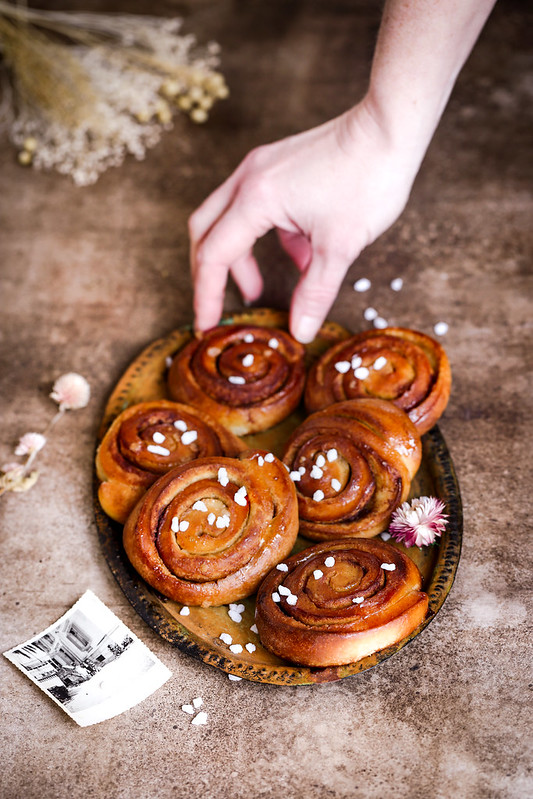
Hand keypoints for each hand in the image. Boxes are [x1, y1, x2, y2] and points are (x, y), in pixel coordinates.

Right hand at [189, 99, 422, 342]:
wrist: (392, 127)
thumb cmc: (369, 177)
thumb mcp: (340, 246)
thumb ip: (315, 293)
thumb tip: (299, 331)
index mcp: (256, 198)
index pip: (213, 255)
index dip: (206, 295)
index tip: (205, 325)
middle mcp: (249, 178)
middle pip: (205, 233)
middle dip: (208, 274)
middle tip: (216, 307)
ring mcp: (261, 168)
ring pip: (228, 219)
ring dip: (237, 256)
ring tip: (256, 288)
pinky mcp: (277, 165)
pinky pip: (254, 206)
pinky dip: (264, 236)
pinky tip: (297, 256)